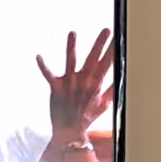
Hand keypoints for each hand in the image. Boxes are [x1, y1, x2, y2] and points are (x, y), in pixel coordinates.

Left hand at [36, 28, 114, 142]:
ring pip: (71, 61)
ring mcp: (70, 83)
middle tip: (107, 29)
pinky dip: (43, 66)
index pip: (108, 63)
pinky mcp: (56, 88)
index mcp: (96, 84)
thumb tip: (122, 77)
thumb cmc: (87, 117)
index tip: (119, 36)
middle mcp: (83, 81)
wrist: (70, 131)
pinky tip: (38, 56)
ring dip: (72, 46)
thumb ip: (112, 88)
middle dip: (100, 44)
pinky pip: (48, 75)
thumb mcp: (104, 103)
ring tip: (72, 33)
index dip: (113, 50)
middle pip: (93, 58)